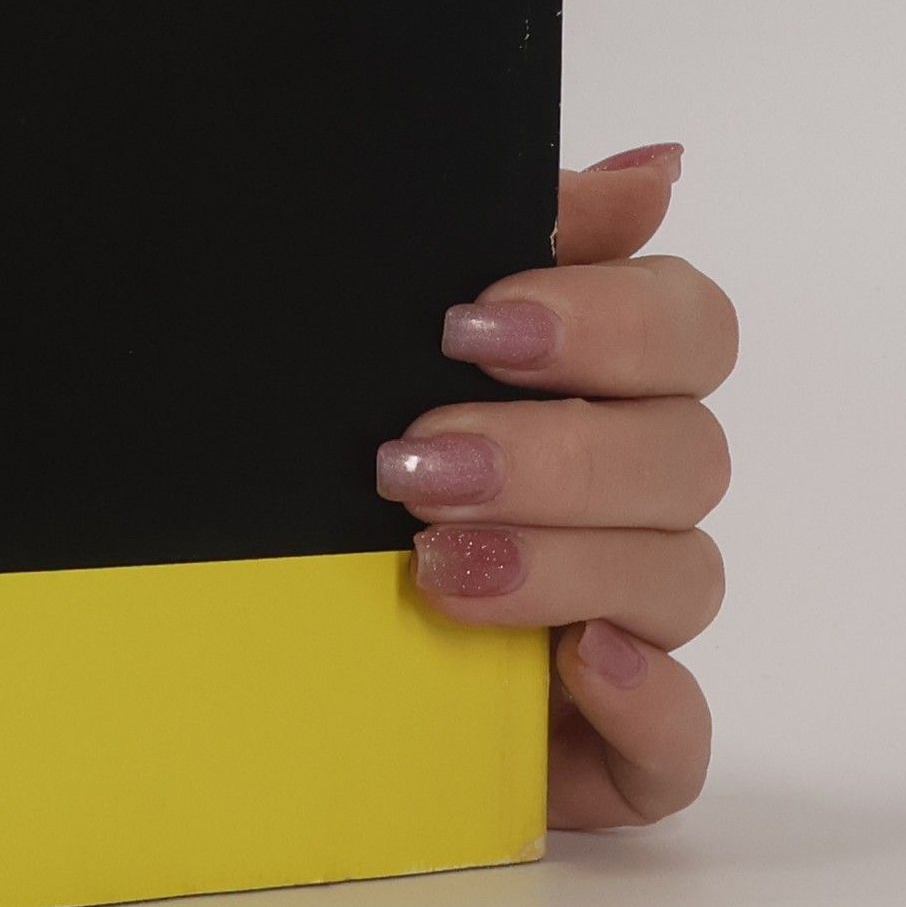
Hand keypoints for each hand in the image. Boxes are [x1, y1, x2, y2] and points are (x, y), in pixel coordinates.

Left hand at [376, 143, 736, 827]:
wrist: (219, 615)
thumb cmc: (321, 459)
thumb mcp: (377, 335)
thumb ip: (507, 237)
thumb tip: (654, 169)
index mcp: (590, 387)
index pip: (684, 327)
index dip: (606, 321)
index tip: (471, 326)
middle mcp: (624, 495)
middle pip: (686, 452)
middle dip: (552, 453)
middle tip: (414, 461)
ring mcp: (624, 618)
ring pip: (680, 578)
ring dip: (563, 563)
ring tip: (433, 566)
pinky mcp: (605, 737)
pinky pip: (679, 737)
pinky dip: (647, 703)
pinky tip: (577, 665)